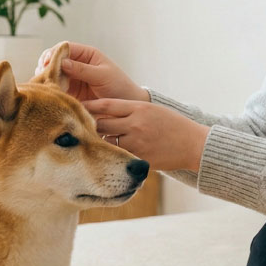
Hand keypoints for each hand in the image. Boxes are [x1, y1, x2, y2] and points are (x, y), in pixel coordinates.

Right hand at [34, 42, 149, 103]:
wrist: (125, 108)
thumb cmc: (119, 87)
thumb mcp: (102, 76)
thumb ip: (82, 69)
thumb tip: (61, 62)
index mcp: (87, 55)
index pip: (65, 48)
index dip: (54, 53)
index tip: (47, 62)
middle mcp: (77, 64)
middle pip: (55, 59)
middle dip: (45, 64)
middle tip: (41, 73)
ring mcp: (72, 78)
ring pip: (52, 73)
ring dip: (46, 76)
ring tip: (43, 83)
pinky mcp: (69, 92)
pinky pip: (55, 87)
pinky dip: (49, 88)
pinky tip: (47, 92)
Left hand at [83, 98, 210, 171]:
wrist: (193, 144)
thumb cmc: (172, 125)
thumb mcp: (151, 110)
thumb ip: (129, 110)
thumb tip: (102, 111)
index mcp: (138, 107)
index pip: (105, 104)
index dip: (87, 106)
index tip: (73, 108)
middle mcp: (135, 123)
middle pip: (101, 123)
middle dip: (86, 126)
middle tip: (71, 130)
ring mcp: (137, 141)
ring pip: (107, 142)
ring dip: (96, 144)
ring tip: (83, 147)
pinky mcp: (141, 157)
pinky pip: (119, 158)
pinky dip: (110, 158)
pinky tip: (102, 161)